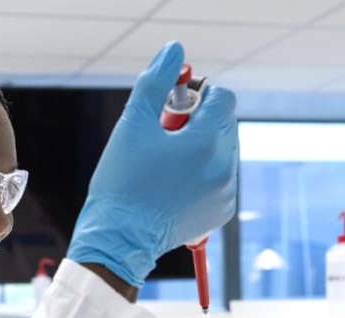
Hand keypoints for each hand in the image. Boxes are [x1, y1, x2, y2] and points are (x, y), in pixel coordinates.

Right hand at [66, 41, 238, 286]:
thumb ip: (155, 81)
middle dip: (198, 122)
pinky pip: (221, 176)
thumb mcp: (132, 125)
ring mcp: (226, 192)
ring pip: (223, 149)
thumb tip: (174, 51)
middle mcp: (223, 168)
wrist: (119, 239)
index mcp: (205, 144)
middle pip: (224, 123)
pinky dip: (204, 172)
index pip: (222, 98)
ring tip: (167, 164)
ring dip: (201, 146)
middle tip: (164, 140)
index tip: (170, 110)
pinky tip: (174, 183)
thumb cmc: (121, 183)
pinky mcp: (222, 210)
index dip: (196, 96)